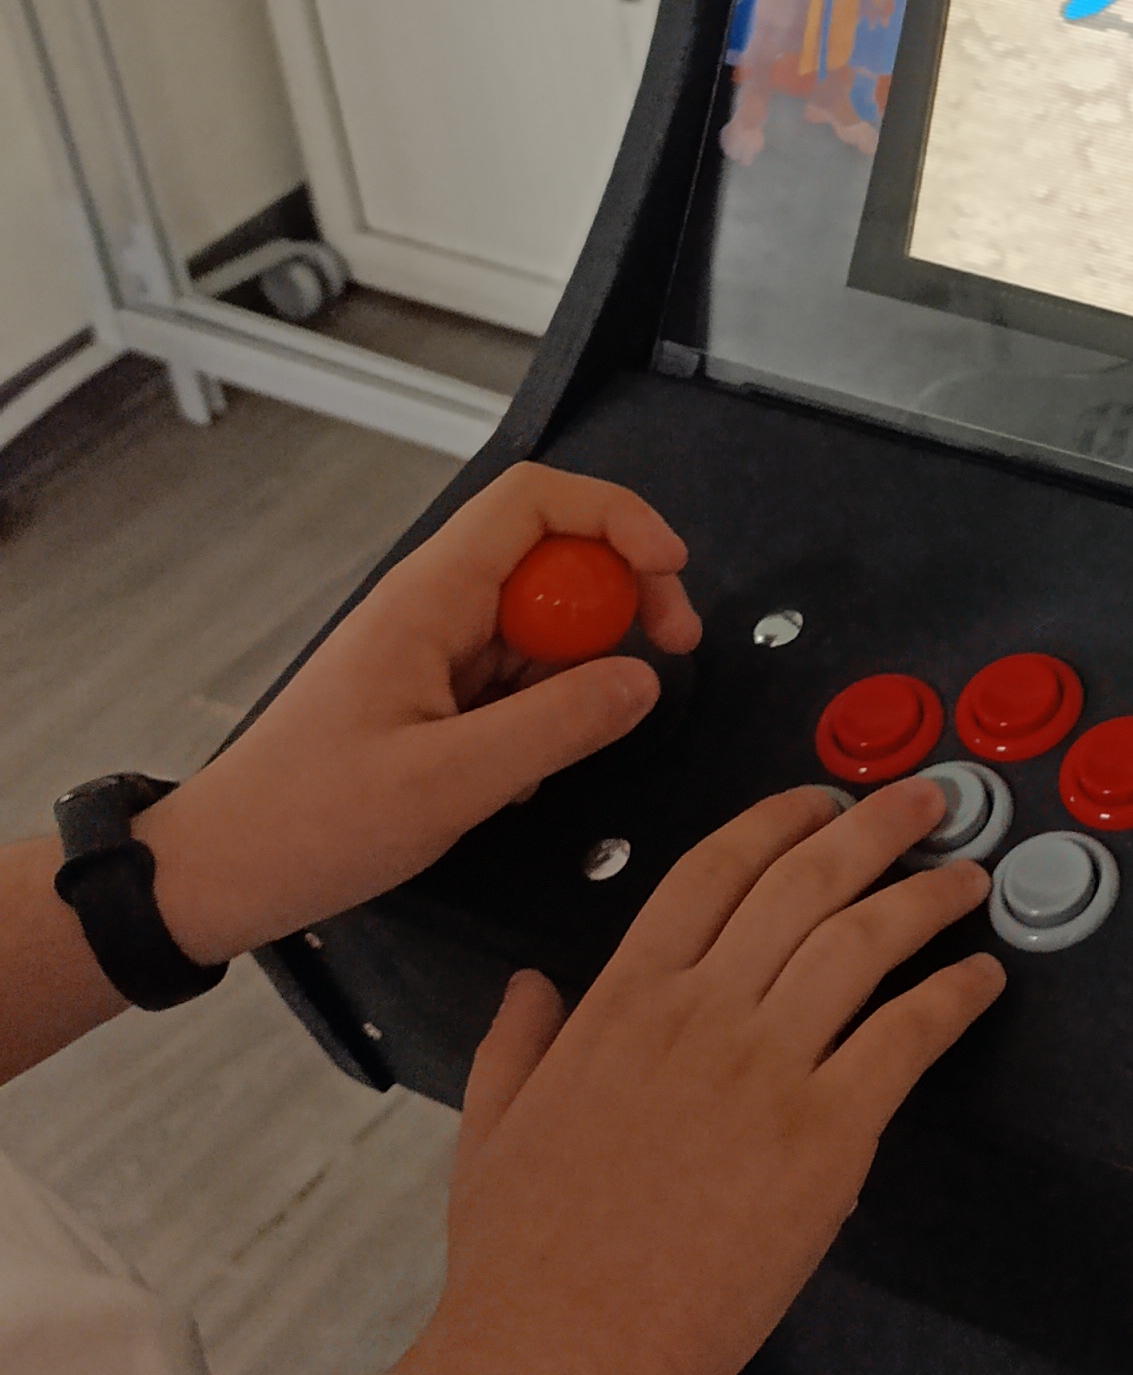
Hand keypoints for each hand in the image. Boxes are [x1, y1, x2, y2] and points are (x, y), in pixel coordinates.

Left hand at [142, 467, 700, 965]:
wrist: (219, 874)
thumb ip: (558, 726)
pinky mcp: (433, 696)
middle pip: (554, 557)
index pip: (536, 500)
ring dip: (583, 668)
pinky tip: (524, 775)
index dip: (617, 517)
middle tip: (669, 657)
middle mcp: (435, 608)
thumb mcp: (449, 784)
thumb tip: (644, 680)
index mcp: (429, 598)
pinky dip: (546, 713)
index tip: (672, 577)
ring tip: (575, 745)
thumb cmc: (314, 823)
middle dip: (622, 596)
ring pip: (542, 623)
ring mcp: (434, 652)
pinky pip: (518, 678)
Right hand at [438, 777, 1001, 1374]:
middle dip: (873, 827)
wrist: (561, 1352)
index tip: (821, 801)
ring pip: (863, 943)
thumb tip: (532, 982)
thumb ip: (516, 1042)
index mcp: (620, 1001)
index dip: (776, 822)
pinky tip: (982, 980)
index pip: (711, 872)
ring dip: (926, 898)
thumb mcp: (492, 1128)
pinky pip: (905, 1037)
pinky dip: (951, 997)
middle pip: (804, 885)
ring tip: (968, 878)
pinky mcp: (826, 1136)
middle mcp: (699, 1012)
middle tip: (927, 800)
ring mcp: (766, 1069)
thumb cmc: (520, 1257)